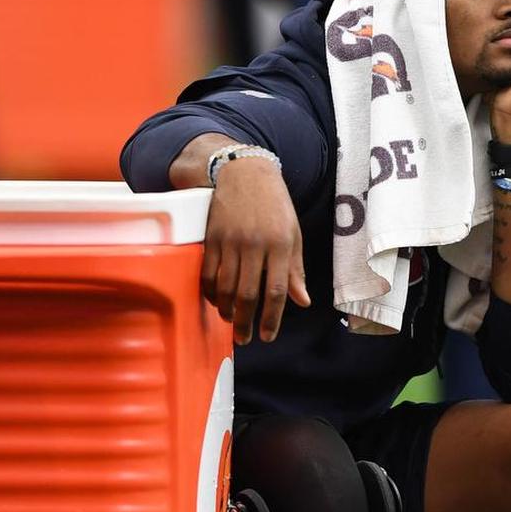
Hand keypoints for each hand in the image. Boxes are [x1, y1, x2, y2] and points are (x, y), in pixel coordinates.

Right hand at [200, 157, 309, 344]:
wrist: (244, 172)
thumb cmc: (274, 205)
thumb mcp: (293, 233)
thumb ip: (295, 270)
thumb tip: (303, 301)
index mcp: (280, 244)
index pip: (276, 290)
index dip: (271, 318)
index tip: (267, 336)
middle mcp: (255, 244)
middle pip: (248, 293)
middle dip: (245, 322)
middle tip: (244, 339)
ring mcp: (230, 241)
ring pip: (225, 286)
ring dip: (228, 310)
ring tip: (232, 321)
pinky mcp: (211, 237)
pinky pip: (208, 273)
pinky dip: (211, 293)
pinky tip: (217, 301)